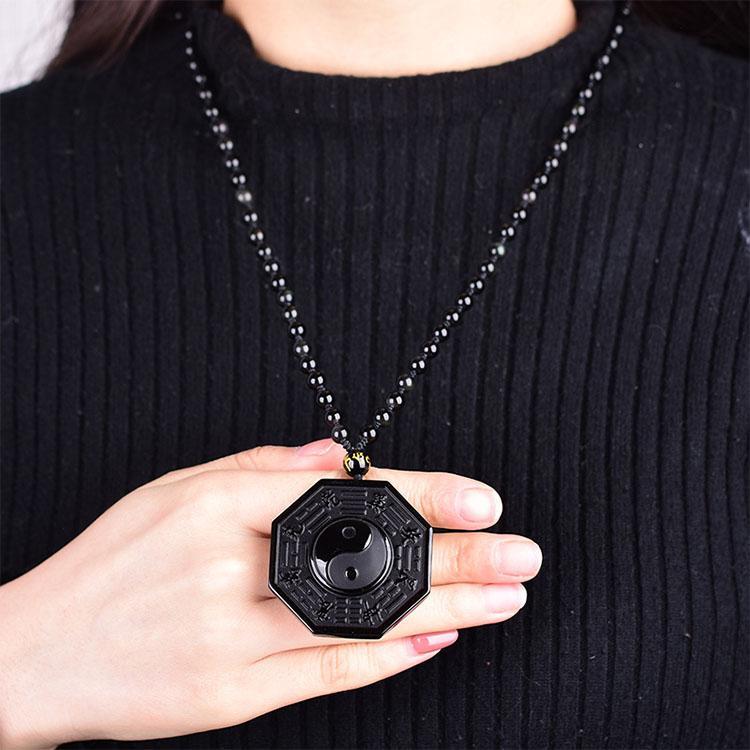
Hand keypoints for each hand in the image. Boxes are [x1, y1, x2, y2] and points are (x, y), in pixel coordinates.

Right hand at [0, 439, 541, 746]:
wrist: (38, 654)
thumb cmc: (112, 563)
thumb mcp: (172, 490)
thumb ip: (260, 467)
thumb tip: (337, 455)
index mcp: (215, 507)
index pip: (340, 495)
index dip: (419, 496)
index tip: (480, 500)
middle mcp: (227, 573)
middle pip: (365, 563)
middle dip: (457, 558)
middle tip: (522, 554)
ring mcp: (231, 642)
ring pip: (360, 624)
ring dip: (444, 609)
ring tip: (504, 596)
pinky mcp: (231, 698)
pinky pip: (325, 675)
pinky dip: (389, 659)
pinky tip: (439, 638)